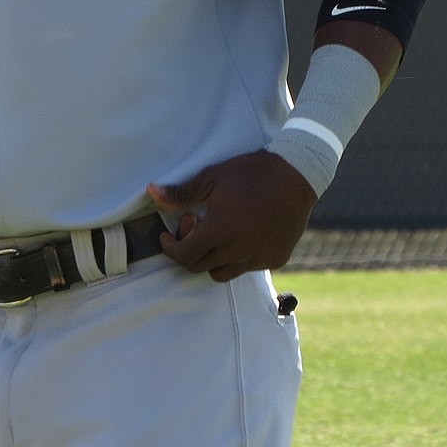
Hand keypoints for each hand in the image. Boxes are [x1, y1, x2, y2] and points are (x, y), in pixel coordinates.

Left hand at [147, 149, 317, 281]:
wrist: (296, 175)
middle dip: (188, 251)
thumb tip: (151, 192)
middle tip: (193, 227)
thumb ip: (181, 193)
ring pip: (223, 273)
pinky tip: (241, 235)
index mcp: (219, 231)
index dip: (171, 249)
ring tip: (217, 233)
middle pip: (200, 267)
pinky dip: (238, 258)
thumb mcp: (212, 178)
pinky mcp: (275, 259)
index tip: (167, 237)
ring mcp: (258, 258)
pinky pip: (248, 267)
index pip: (184, 255)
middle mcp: (238, 251)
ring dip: (212, 259)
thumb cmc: (250, 173)